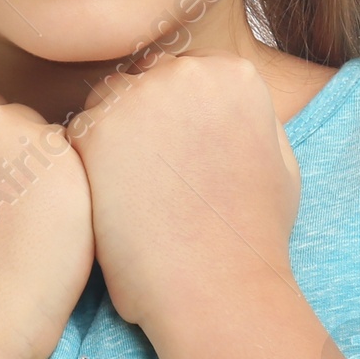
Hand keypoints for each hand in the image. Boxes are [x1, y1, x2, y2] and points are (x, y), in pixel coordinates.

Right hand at [0, 90, 94, 358]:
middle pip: (21, 124)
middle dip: (19, 163)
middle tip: (11, 219)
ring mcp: (35, 144)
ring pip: (54, 151)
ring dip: (49, 183)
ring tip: (30, 235)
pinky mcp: (75, 176)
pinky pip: (84, 177)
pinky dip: (73, 206)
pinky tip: (51, 242)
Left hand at [66, 51, 301, 335]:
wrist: (217, 287)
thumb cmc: (253, 236)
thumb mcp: (281, 162)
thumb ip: (251, 117)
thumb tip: (224, 104)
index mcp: (235, 74)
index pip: (187, 74)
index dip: (180, 117)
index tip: (182, 157)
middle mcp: (187, 71)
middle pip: (146, 80)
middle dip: (145, 120)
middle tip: (154, 179)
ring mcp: (138, 96)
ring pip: (109, 103)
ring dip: (113, 138)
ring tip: (136, 195)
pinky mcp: (94, 131)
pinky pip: (78, 135)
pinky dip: (89, 167)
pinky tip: (114, 205)